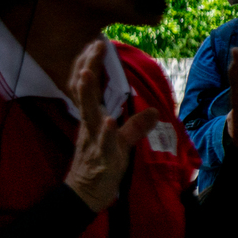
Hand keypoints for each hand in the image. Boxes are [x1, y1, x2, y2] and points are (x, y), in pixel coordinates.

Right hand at [64, 41, 156, 212]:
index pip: (87, 86)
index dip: (90, 65)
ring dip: (87, 93)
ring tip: (87, 73)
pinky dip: (105, 130)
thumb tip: (155, 111)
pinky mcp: (101, 157)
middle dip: (88, 67)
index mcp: (91, 118)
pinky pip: (103, 142)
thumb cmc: (101, 165)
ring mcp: (93, 139)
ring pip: (87, 112)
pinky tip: (107, 119)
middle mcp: (88, 124)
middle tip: (94, 45)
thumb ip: (134, 126)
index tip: (96, 43)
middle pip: (83, 91)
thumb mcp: (119, 143)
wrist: (85, 193)